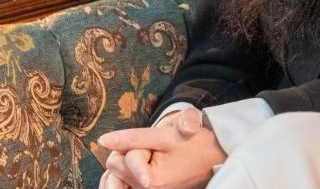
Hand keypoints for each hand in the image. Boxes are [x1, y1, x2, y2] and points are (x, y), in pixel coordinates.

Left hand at [99, 108, 224, 188]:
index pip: (118, 158)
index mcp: (150, 183)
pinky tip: (145, 166)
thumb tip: (103, 140)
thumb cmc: (195, 144)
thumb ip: (132, 138)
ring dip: (133, 162)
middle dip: (132, 153)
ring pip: (122, 172)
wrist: (216, 156)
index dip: (137, 145)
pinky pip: (127, 180)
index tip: (158, 145)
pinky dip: (133, 170)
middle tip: (157, 150)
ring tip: (155, 158)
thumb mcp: (164, 135)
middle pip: (117, 166)